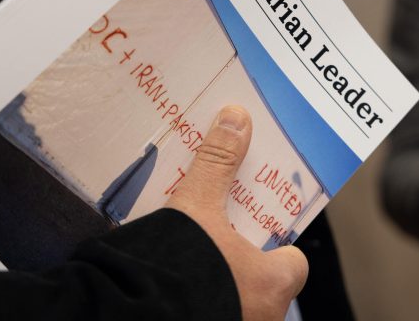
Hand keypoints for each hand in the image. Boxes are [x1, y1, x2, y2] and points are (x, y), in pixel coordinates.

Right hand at [166, 106, 307, 319]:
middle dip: (243, 258)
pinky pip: (209, 308)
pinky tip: (170, 276)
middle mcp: (261, 316)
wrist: (125, 313)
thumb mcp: (196, 206)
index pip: (294, 263)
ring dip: (219, 278)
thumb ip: (217, 163)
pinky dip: (197, 295)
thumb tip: (236, 118)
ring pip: (236, 297)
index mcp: (273, 286)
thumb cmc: (178, 268)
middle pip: (263, 280)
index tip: (254, 223)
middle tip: (220, 231)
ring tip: (191, 251)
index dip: (278, 243)